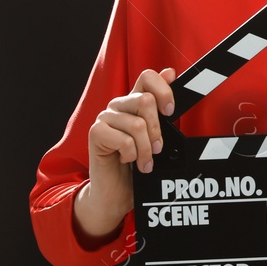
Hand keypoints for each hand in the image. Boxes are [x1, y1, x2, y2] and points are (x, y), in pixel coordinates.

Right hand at [75, 68, 177, 242]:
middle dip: (157, 130)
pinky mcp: (96, 133)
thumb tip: (170, 72)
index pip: (147, 77)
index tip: (170, 112)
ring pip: (137, 124)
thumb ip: (160, 107)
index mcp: (133, 102)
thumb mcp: (156, 135)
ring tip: (144, 161)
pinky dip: (132, 155)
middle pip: (145, 100)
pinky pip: (124, 140)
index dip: (163, 90)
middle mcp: (118, 106)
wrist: (116, 193)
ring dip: (145, 149)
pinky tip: (127, 161)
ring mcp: (105, 118)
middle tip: (157, 149)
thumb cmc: (136, 165)